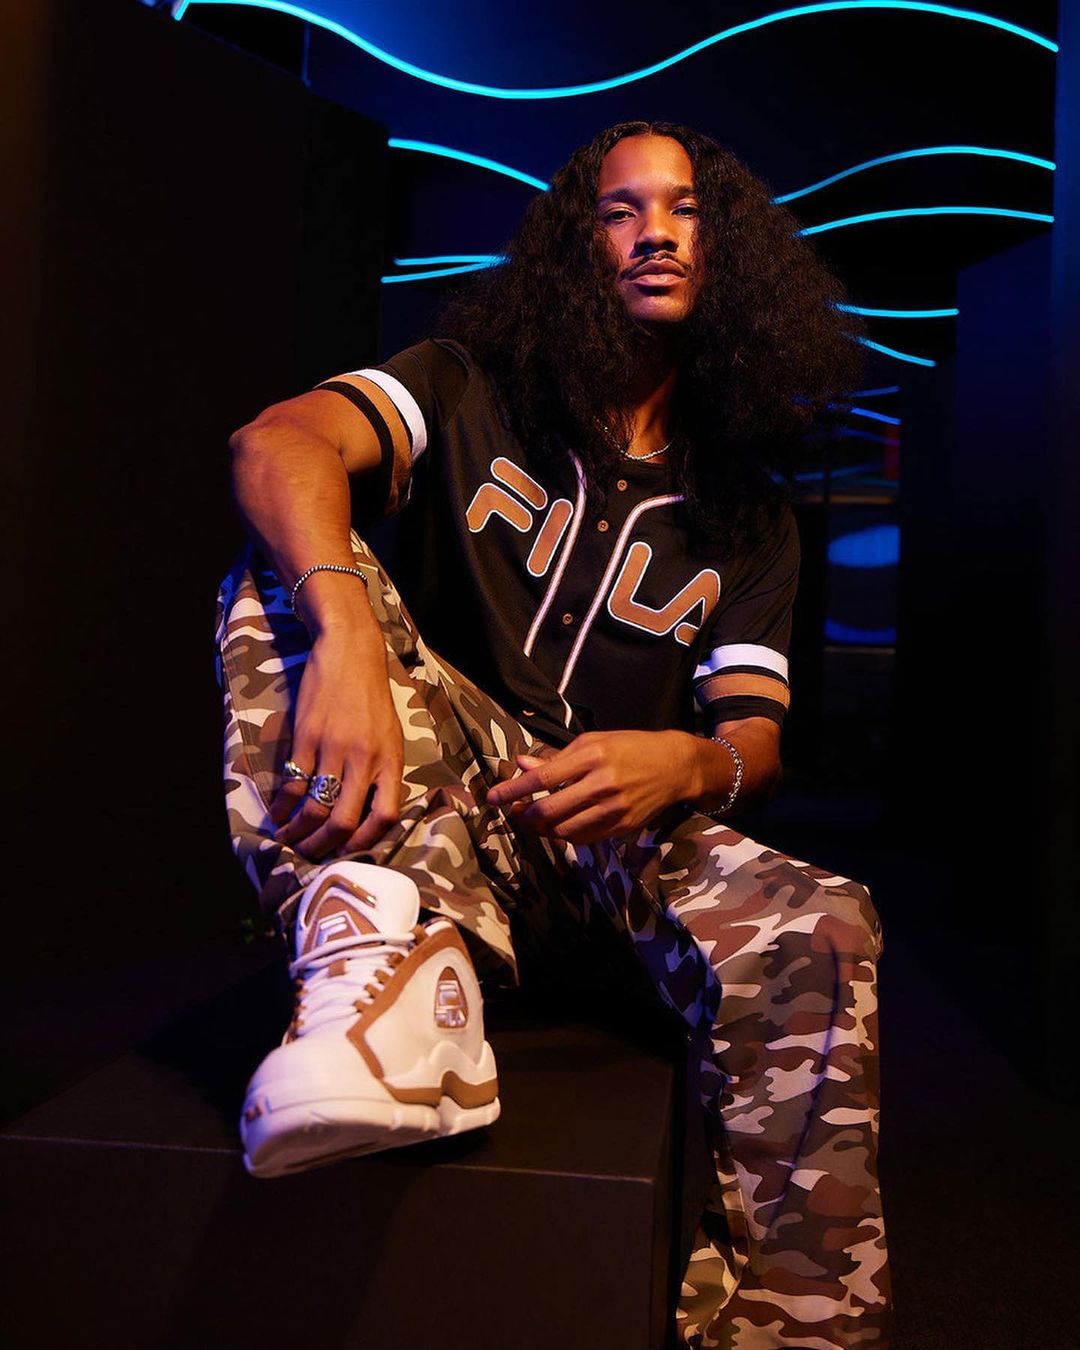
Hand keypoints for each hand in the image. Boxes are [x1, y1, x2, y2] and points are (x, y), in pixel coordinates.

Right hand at [269, 627, 403, 860]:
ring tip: (288, 840)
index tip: (349, 852)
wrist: (349, 652)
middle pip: (344, 821)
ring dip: (298, 831)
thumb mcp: (391, 735)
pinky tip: (277, 813)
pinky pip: (292, 782)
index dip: (366, 842)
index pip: (385, 816)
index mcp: (390, 760)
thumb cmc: (372, 697)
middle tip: (310, 855)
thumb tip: (370, 813)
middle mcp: (364, 759)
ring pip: (314, 806)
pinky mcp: (306, 737)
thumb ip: (383, 771)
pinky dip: (282, 804)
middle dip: (324, 847)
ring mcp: (333, 748)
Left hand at [486, 730, 695, 844]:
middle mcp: (601, 784)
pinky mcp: (621, 826)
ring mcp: (613, 809)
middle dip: (524, 815)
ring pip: (563, 830)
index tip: (493, 797)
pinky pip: (582, 838)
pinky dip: (564, 835)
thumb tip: (521, 765)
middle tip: (515, 812)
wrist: (675, 766)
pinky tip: (559, 826)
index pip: (542, 778)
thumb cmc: (630, 747)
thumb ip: (556, 758)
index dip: (513, 790)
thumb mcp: (593, 742)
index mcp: (592, 756)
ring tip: (534, 820)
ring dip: (541, 829)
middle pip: (549, 810)